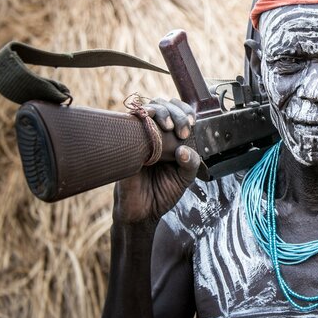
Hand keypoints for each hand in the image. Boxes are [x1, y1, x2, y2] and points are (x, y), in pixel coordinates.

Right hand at [113, 98, 199, 223]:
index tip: (191, 123)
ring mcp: (140, 136)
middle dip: (177, 112)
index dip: (185, 111)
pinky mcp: (126, 142)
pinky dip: (141, 116)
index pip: (179, 113)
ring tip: (168, 127)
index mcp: (173, 139)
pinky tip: (149, 120)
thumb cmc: (163, 193)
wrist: (141, 212)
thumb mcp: (184, 179)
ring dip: (162, 111)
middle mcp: (157, 134)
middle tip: (182, 131)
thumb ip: (191, 163)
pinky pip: (131, 121)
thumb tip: (184, 149)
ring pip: (150, 108)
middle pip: (165, 105)